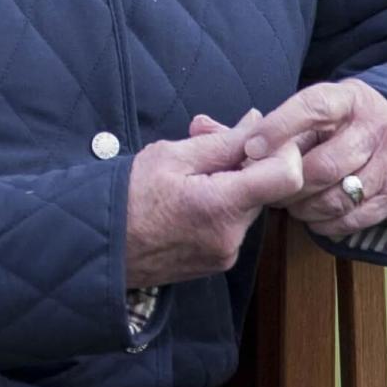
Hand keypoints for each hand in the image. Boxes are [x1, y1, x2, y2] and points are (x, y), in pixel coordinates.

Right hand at [124, 113, 307, 285]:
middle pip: (266, 189)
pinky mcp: (217, 263)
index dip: (282, 150)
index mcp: (221, 207)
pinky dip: (221, 205)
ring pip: (248, 206)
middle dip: (244, 160)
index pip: (287, 176)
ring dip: (231, 182)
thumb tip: (257, 123)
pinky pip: (233, 225)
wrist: (98, 248)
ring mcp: (226, 254)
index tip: (256, 138)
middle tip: (205, 140)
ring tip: (190, 170)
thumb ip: (222, 141)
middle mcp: (232, 237)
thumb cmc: (126, 197)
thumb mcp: (170, 156)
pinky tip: (189, 195)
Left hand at [207, 81, 386, 239]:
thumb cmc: (337, 127)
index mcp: (348, 99)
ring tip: (289, 203)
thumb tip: (198, 126)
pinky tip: (313, 215)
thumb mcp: (307, 114)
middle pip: (322, 164)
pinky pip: (353, 217)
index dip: (279, 129)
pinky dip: (325, 222)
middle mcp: (376, 126)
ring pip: (336, 194)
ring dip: (303, 206)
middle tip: (266, 189)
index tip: (250, 149)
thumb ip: (253, 126)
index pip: (312, 107)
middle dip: (287, 182)